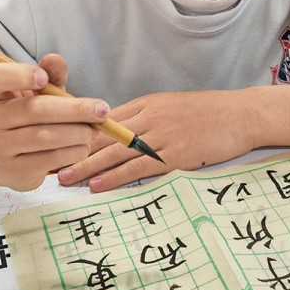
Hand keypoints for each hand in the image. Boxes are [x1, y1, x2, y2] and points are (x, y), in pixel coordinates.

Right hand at [0, 52, 109, 190]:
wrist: (8, 159)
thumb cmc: (28, 117)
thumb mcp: (39, 92)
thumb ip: (49, 74)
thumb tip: (55, 59)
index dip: (17, 75)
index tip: (43, 78)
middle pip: (33, 109)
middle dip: (74, 109)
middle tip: (102, 110)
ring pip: (44, 137)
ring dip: (78, 133)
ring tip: (94, 130)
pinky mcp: (14, 170)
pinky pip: (50, 159)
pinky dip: (73, 151)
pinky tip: (83, 146)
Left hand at [57, 90, 255, 192]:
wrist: (242, 115)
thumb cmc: (211, 113)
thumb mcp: (173, 108)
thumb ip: (148, 119)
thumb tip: (122, 135)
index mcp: (146, 104)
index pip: (103, 119)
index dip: (78, 132)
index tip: (55, 141)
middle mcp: (148, 117)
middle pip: (102, 135)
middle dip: (73, 149)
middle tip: (48, 162)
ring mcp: (161, 135)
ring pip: (114, 151)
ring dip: (87, 166)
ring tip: (64, 178)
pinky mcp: (174, 154)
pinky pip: (137, 167)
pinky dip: (115, 177)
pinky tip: (97, 185)